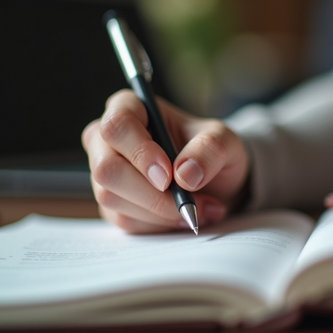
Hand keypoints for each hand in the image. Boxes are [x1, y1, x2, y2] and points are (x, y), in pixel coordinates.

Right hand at [82, 90, 249, 233]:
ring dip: (159, 210)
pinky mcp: (112, 204)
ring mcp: (107, 173)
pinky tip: (183, 215)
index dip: (140, 152)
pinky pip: (124, 220)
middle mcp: (108, 140)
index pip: (117, 124)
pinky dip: (159, 224)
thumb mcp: (225, 142)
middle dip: (149, 192)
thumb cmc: (212, 152)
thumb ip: (210, 149)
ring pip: (111, 198)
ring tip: (198, 207)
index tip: (169, 175)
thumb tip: (185, 173)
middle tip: (187, 200)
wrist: (215, 184)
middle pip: (106, 168)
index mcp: (130, 108)